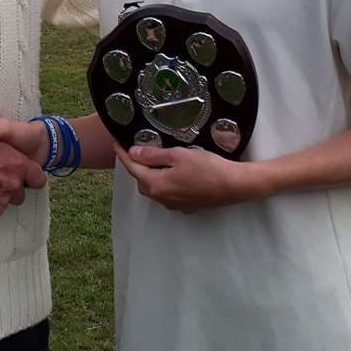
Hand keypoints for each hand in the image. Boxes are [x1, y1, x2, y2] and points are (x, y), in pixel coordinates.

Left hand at [113, 142, 257, 213]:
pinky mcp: (187, 206)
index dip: (123, 155)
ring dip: (150, 175)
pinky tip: (172, 173)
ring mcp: (175, 204)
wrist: (234, 186)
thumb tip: (133, 153)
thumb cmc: (208, 168)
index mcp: (157, 185)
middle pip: (142, 181)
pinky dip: (164, 183)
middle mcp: (163, 198)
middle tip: (137, 149)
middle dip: (136, 166)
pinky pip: (167, 194)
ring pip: (154, 189)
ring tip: (154, 159)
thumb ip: (154, 155)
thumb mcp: (178, 155)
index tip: (117, 144)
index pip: (133, 168)